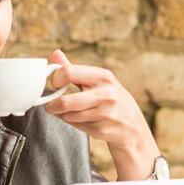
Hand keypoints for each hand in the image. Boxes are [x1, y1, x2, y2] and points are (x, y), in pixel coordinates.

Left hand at [45, 49, 160, 180]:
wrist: (133, 126)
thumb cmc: (111, 98)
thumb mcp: (98, 80)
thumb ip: (74, 69)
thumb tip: (55, 54)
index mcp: (104, 77)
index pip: (69, 73)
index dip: (56, 79)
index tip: (55, 84)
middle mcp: (106, 94)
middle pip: (66, 101)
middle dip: (52, 105)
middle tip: (50, 105)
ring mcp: (105, 114)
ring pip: (68, 116)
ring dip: (63, 115)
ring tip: (68, 111)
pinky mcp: (102, 130)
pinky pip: (76, 126)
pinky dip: (73, 123)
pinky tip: (82, 120)